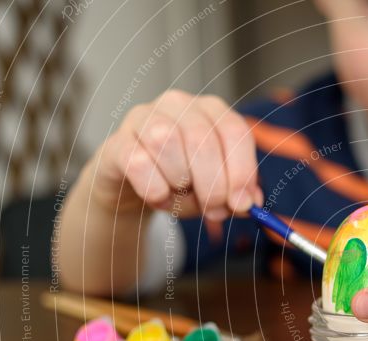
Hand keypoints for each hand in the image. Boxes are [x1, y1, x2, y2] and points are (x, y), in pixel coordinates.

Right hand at [90, 90, 261, 218]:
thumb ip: (237, 194)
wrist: (133, 186)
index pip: (234, 131)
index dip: (242, 171)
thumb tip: (249, 203)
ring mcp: (144, 117)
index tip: (242, 204)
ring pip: (167, 143)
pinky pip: (138, 162)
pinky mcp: (118, 141)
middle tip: (214, 210)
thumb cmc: (181, 180)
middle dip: (213, 185)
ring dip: (180, 183)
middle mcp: (178, 104)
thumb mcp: (216, 188)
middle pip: (202, 139)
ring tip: (180, 197)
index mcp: (212, 110)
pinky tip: (158, 196)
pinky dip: (154, 188)